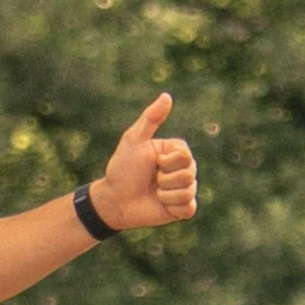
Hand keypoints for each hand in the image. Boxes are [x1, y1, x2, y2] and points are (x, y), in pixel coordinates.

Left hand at [90, 93, 197, 230]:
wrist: (114, 200)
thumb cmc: (123, 168)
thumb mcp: (133, 141)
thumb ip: (150, 119)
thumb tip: (167, 96)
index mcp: (176, 151)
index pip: (185, 156)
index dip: (166, 162)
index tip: (152, 163)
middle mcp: (184, 169)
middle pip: (189, 174)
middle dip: (164, 179)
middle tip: (151, 179)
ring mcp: (185, 189)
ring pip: (188, 191)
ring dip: (165, 194)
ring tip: (154, 192)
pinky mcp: (183, 208)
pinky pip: (188, 208)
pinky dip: (171, 206)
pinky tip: (160, 204)